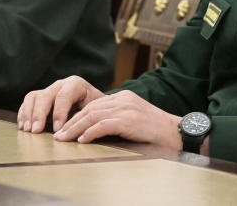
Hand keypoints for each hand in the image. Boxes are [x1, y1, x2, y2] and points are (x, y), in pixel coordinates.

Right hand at [18, 76, 104, 132]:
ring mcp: (49, 90)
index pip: (64, 96)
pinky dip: (24, 114)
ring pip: (33, 97)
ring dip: (28, 114)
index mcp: (76, 84)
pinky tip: (23, 127)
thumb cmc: (95, 108)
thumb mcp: (95, 110)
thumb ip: (87, 117)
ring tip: (27, 130)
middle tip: (36, 131)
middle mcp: (60, 84)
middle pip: (46, 96)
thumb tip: (78, 131)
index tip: (57, 129)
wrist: (92, 102)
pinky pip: (28, 102)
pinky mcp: (40, 97)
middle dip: (40, 114)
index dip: (59, 112)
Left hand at [53, 89, 182, 150]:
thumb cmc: (156, 130)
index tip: (65, 127)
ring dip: (75, 128)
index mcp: (124, 97)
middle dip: (72, 122)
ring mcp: (126, 108)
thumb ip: (118, 118)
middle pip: (90, 109)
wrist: (177, 133)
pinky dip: (89, 132)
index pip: (94, 104)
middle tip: (59, 134)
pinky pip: (103, 125)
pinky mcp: (128, 120)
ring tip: (64, 138)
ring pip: (93, 116)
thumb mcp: (135, 118)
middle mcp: (123, 99)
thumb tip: (96, 129)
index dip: (77, 116)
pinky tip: (81, 140)